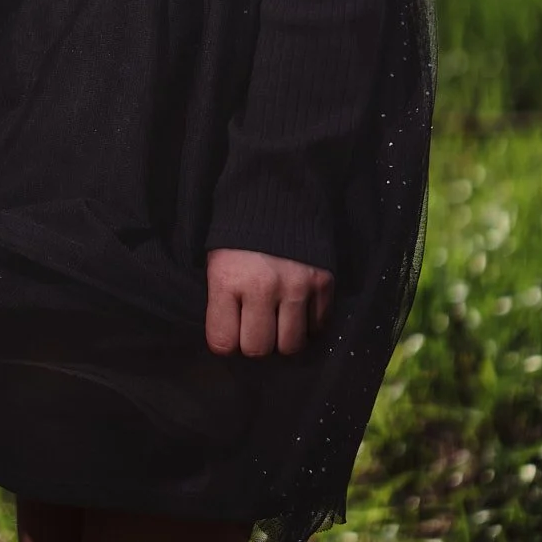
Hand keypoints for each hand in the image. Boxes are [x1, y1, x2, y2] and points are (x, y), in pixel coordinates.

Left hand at [204, 247, 333, 357]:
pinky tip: (299, 309)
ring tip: (279, 320)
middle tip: (255, 324)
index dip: (225, 341)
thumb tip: (230, 342)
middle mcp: (263, 286)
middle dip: (254, 341)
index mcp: (228, 279)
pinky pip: (318, 326)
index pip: (223, 342)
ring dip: (283, 337)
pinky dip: (309, 324)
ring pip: (291, 345)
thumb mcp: (217, 262)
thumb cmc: (238, 234)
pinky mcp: (323, 282)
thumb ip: (221, 302)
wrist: (276, 193)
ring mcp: (297, 285)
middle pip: (259, 349)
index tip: (230, 331)